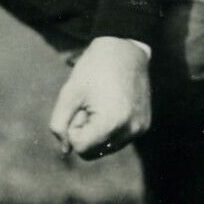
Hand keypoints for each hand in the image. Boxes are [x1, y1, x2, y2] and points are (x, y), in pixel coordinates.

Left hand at [49, 37, 151, 160]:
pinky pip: (118, 140)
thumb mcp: (68, 93)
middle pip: (92, 153)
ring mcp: (139, 129)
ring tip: (101, 104)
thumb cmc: (92, 70)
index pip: (80, 148)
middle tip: (89, 105)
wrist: (124, 50)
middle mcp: (130, 130)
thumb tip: (66, 151)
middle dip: (85, 132)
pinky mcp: (144, 126)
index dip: (73, 128)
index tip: (79, 108)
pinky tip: (113, 105)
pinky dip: (110, 128)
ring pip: (105, 149)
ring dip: (97, 131)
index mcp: (112, 122)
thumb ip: (59, 124)